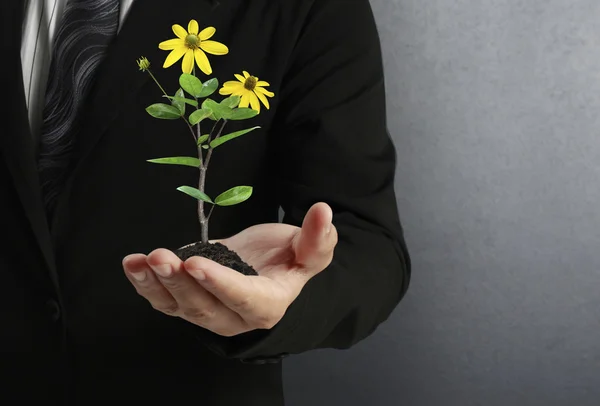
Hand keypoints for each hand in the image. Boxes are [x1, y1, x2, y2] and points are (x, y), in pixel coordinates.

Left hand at [122, 202, 337, 336]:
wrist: (266, 265)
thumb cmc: (289, 258)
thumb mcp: (310, 249)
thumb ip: (318, 237)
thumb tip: (323, 210)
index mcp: (267, 304)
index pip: (243, 298)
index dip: (220, 283)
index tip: (197, 262)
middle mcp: (234, 317)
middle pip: (204, 307)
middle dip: (180, 283)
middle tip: (161, 257)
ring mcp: (207, 313)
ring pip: (178, 307)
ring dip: (155, 284)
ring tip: (139, 261)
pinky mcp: (187, 303)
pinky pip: (163, 301)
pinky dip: (145, 285)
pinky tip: (132, 265)